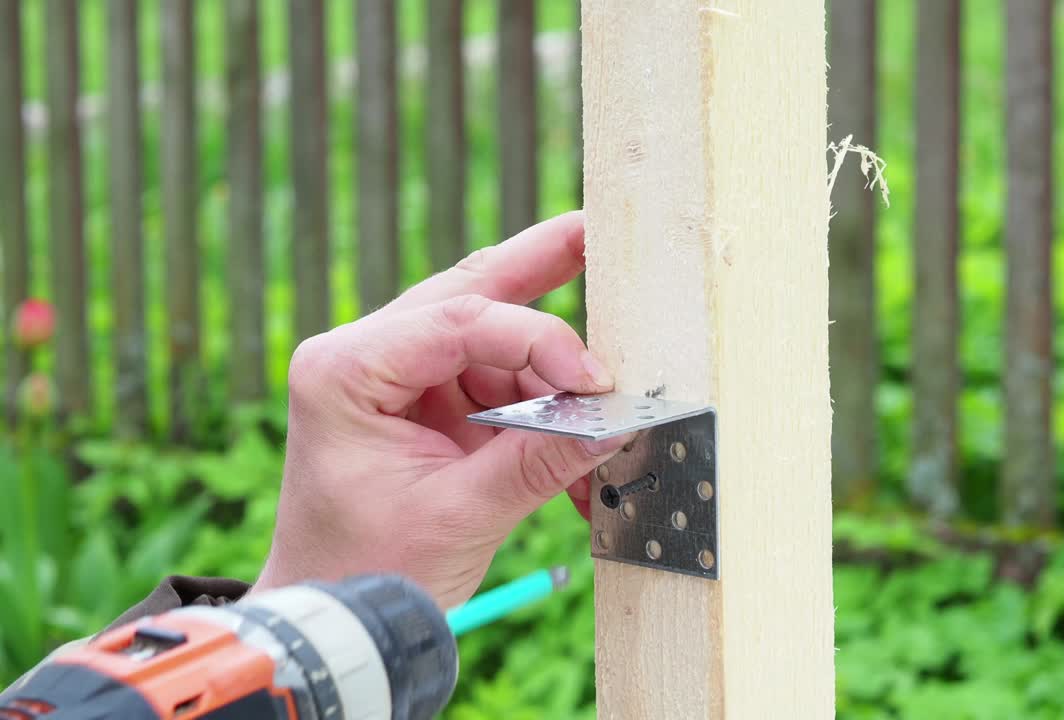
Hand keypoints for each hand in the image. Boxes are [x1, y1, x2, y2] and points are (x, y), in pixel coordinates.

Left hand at [251, 212, 625, 607]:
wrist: (332, 614)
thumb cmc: (365, 570)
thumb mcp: (458, 516)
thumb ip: (539, 461)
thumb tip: (613, 422)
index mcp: (346, 370)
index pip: (456, 322)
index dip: (537, 340)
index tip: (593, 381)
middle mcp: (367, 357)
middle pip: (468, 295)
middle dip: (538, 268)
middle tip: (594, 233)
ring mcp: (398, 378)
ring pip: (495, 343)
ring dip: (552, 381)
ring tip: (599, 420)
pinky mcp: (427, 404)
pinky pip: (499, 386)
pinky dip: (540, 412)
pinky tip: (575, 443)